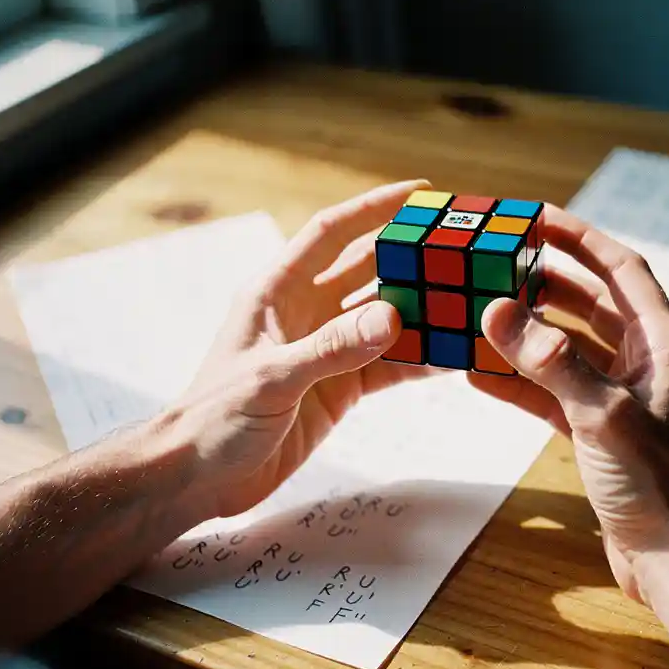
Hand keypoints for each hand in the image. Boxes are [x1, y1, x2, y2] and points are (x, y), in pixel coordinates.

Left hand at [166, 181, 435, 520]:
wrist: (201, 477)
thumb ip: (332, 348)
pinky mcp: (340, 387)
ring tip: (467, 300)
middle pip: (367, 271)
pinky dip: (418, 361)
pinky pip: (388, 367)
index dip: (372, 208)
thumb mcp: (272, 377)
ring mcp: (326, 350)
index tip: (419, 191)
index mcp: (277, 291)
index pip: (330, 233)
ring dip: (422, 310)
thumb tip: (393, 316)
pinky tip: (450, 356)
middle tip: (458, 247)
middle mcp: (305, 312)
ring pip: (385, 319)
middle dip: (410, 257)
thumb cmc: (215, 417)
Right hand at [470, 205, 668, 603]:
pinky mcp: (604, 431)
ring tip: (486, 310)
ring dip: (530, 332)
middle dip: (547, 282)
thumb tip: (500, 312)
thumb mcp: (602, 414)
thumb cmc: (659, 484)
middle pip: (593, 304)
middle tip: (502, 262)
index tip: (538, 217)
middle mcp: (649, 363)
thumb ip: (549, 361)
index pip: (622, 269)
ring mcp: (625, 398)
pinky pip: (558, 392)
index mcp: (666, 344)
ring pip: (571, 348)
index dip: (580, 239)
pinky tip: (483, 374)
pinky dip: (524, 382)